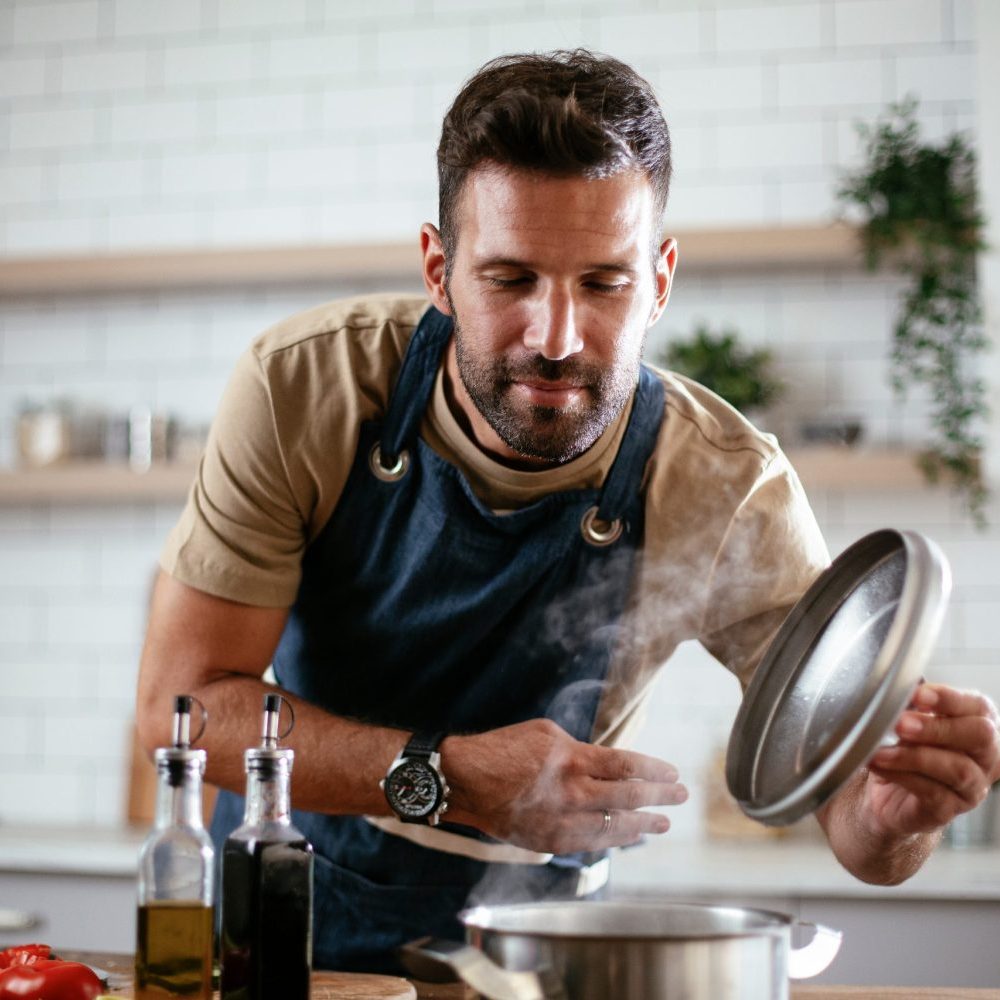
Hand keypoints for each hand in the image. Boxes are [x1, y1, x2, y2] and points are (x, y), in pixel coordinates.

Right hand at [441, 719, 686, 854]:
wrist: (466, 781)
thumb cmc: (504, 750)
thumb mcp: (547, 733)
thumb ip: (582, 749)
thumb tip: (608, 764)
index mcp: (572, 759)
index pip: (627, 766)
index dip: (654, 770)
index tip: (672, 773)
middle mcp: (572, 793)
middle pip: (629, 798)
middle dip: (660, 797)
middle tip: (680, 796)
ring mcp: (561, 822)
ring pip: (615, 827)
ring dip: (643, 824)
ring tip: (662, 822)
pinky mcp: (550, 842)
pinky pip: (591, 843)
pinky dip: (613, 839)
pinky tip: (628, 836)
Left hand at [865, 683, 999, 835]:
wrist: (886, 793)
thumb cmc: (904, 747)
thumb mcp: (908, 720)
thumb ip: (912, 705)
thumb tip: (901, 686)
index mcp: (978, 724)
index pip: (979, 707)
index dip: (949, 698)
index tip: (917, 694)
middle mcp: (984, 757)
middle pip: (980, 736)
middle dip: (937, 727)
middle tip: (901, 724)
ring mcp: (971, 787)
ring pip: (957, 769)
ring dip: (915, 756)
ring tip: (882, 750)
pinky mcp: (949, 810)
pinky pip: (932, 793)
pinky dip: (901, 775)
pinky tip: (879, 764)